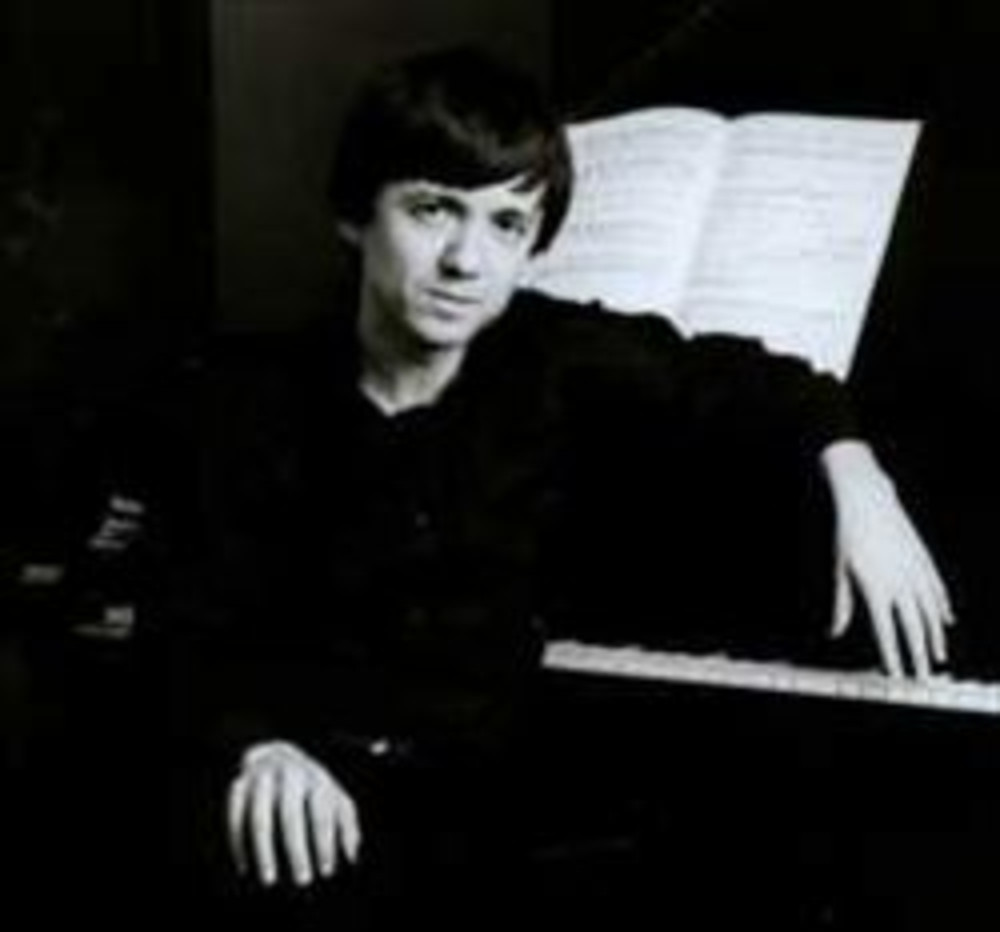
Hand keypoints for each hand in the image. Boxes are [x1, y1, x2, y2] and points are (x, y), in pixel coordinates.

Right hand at [227, 740, 361, 886]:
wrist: (274, 753)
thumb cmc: (311, 786)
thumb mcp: (334, 796)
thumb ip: (347, 823)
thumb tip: (351, 856)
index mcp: (316, 778)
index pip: (321, 812)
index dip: (325, 842)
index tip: (326, 871)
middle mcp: (288, 775)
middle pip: (290, 815)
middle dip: (297, 850)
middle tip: (303, 881)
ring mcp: (261, 778)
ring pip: (259, 817)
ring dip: (264, 850)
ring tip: (270, 880)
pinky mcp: (239, 785)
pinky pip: (234, 816)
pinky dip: (238, 843)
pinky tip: (245, 866)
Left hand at [821, 440, 954, 678]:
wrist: (868, 503)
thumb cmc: (847, 538)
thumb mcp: (840, 571)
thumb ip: (841, 605)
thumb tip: (834, 632)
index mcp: (875, 590)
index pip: (886, 632)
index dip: (891, 655)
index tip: (895, 675)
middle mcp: (899, 585)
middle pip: (913, 628)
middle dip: (918, 655)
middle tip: (922, 677)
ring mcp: (915, 572)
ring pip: (930, 613)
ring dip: (934, 637)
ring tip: (936, 657)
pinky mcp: (924, 560)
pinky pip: (937, 590)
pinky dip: (942, 608)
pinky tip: (945, 621)